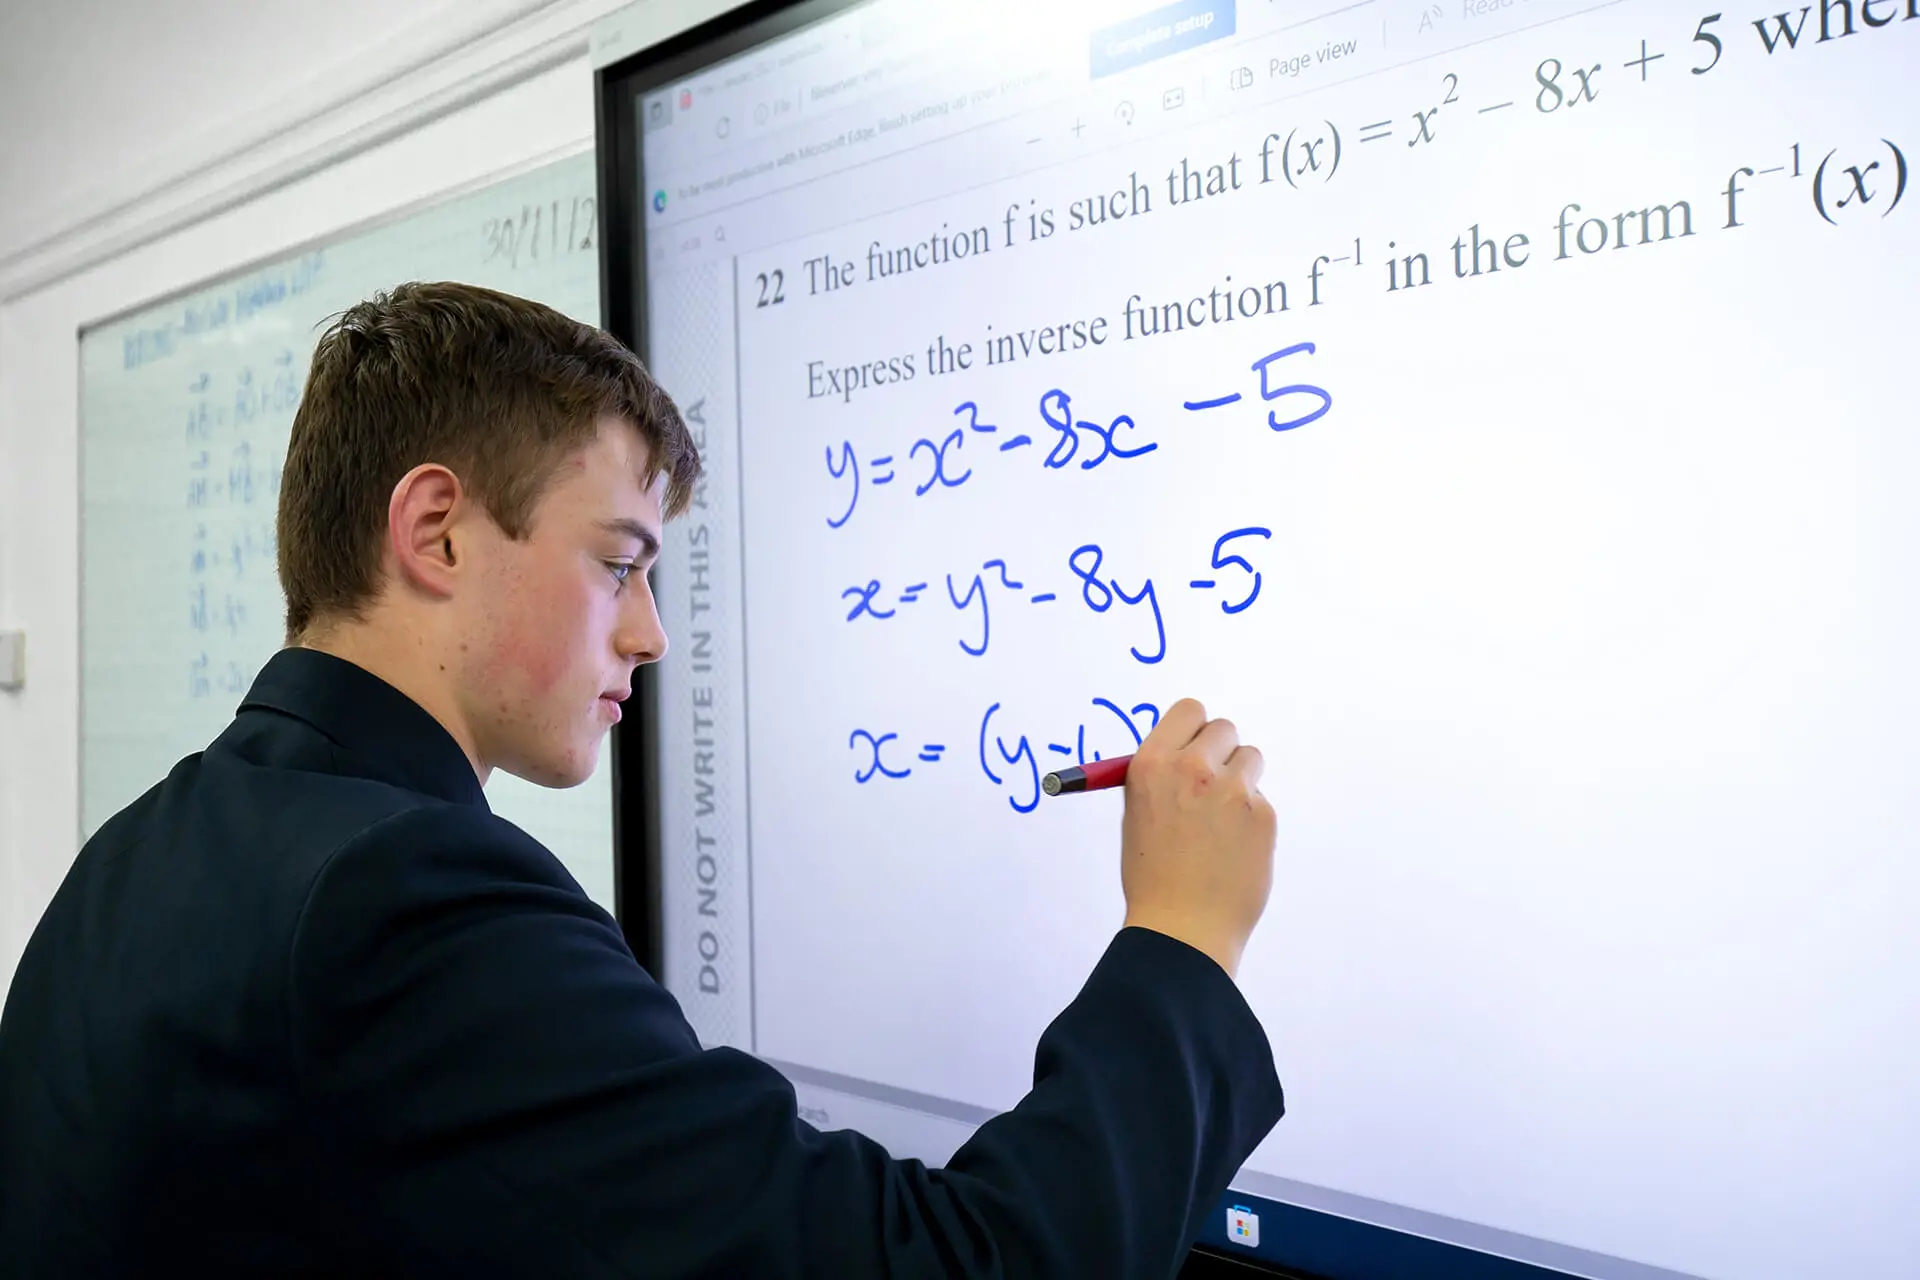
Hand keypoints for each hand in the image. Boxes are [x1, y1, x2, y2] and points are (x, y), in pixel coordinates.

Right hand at [1118, 699, 1275, 978]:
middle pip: (1223, 728)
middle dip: (1221, 752)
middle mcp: (1191, 768)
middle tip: (1212, 786)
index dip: (1194, 729)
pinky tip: (1234, 850)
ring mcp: (1231, 790)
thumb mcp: (1138, 815)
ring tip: (1223, 823)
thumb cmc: (1153, 878)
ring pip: (1250, 759)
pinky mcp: (1262, 815)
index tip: (1196, 747)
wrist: (1182, 928)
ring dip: (1241, 781)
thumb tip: (1187, 753)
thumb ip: (1163, 778)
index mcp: (1152, 765)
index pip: (1188, 711)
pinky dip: (1251, 820)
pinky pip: (1261, 801)